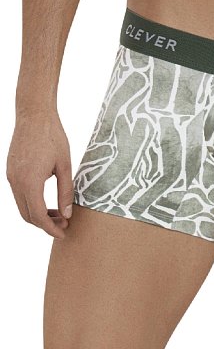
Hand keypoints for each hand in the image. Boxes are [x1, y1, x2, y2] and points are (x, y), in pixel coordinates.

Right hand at [6, 110, 73, 238]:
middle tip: (65, 224)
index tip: (63, 234)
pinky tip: (48, 201)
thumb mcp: (65, 166)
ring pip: (22, 206)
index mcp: (29, 182)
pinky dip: (32, 203)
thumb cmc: (53, 137)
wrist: (35, 116)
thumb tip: (68, 214)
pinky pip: (19, 194)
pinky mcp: (11, 171)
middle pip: (27, 215)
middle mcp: (15, 182)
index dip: (50, 228)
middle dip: (45, 224)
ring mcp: (10, 176)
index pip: (37, 216)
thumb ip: (66, 191)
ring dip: (38, 214)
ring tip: (59, 214)